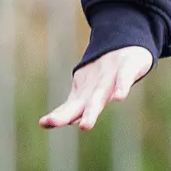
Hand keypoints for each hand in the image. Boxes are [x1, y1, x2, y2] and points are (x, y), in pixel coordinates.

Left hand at [40, 47, 154, 130]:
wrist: (124, 44)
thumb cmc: (105, 73)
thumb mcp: (89, 89)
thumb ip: (73, 106)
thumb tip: (54, 121)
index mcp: (87, 94)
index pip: (71, 107)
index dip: (59, 116)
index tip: (43, 123)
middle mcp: (96, 87)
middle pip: (83, 104)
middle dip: (69, 114)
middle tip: (54, 123)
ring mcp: (111, 76)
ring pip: (100, 94)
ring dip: (92, 110)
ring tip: (84, 127)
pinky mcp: (127, 67)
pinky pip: (124, 77)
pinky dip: (122, 87)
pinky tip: (119, 98)